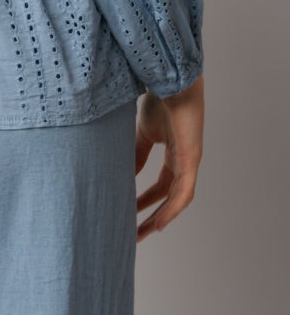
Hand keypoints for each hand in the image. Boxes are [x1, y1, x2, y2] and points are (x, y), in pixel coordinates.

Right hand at [134, 74, 203, 241]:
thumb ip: (136, 153)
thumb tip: (123, 174)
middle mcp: (184, 160)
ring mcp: (190, 160)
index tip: (129, 211)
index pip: (161, 184)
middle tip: (135, 232)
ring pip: (176, 199)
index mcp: (173, 152)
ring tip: (142, 233)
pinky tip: (159, 223)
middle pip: (168, 196)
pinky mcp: (192, 159)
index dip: (146, 200)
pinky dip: (172, 209)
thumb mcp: (142, 132)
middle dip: (151, 215)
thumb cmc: (159, 98)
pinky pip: (184, 192)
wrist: (170, 81)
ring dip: (160, 217)